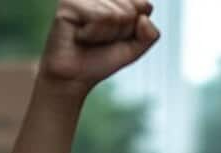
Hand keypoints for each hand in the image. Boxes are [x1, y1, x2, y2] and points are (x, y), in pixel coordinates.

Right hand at [39, 0, 159, 97]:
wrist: (74, 77)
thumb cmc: (101, 59)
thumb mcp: (134, 48)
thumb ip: (150, 34)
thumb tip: (143, 18)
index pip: (145, 5)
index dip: (134, 29)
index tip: (116, 36)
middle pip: (132, 9)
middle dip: (121, 32)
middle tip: (101, 39)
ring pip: (117, 14)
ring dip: (106, 35)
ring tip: (90, 38)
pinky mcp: (69, 3)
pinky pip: (101, 17)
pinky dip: (94, 34)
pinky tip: (81, 36)